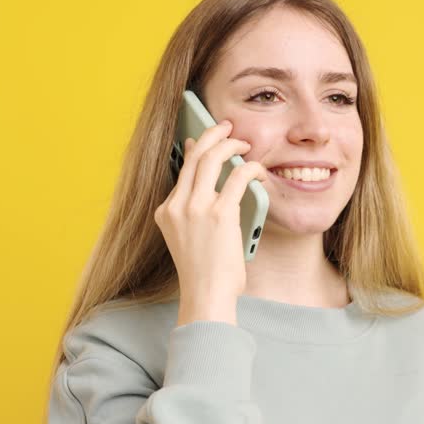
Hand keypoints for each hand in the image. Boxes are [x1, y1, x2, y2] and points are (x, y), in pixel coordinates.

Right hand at [154, 119, 270, 325]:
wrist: (206, 296)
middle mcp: (176, 205)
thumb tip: (209, 184)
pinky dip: (250, 167)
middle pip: (194, 155)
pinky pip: (238, 176)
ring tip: (244, 143)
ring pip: (212, 158)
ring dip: (231, 144)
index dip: (195, 149)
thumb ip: (195, 211)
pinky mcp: (218, 214)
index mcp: (166, 212)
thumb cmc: (205, 272)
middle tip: (227, 127)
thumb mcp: (189, 238)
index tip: (205, 138)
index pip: (182, 169)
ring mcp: (195, 208)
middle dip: (213, 134)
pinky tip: (258, 169)